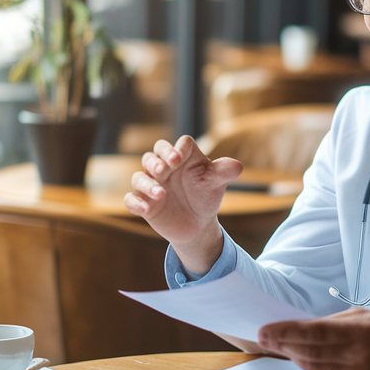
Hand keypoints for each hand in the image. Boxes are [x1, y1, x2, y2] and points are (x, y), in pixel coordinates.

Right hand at [123, 136, 242, 273]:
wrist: (198, 224)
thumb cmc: (206, 196)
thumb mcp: (216, 184)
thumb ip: (224, 172)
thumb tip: (238, 166)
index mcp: (183, 157)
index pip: (178, 145)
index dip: (177, 148)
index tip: (179, 158)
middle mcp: (164, 167)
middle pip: (153, 154)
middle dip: (156, 160)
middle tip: (164, 168)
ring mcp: (152, 184)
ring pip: (139, 177)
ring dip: (147, 183)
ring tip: (161, 194)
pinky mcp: (144, 203)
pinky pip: (131, 200)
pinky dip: (136, 203)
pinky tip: (146, 208)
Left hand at [258, 309, 369, 369]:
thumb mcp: (360, 315)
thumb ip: (329, 323)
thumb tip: (296, 329)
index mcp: (359, 331)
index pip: (313, 333)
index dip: (285, 333)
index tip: (264, 331)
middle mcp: (358, 356)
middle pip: (308, 353)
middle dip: (282, 345)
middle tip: (265, 337)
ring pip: (312, 368)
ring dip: (294, 357)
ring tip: (282, 345)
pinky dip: (310, 368)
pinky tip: (304, 358)